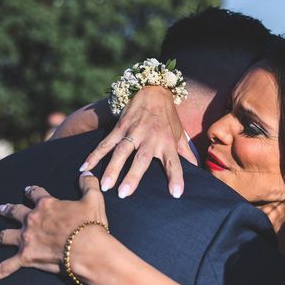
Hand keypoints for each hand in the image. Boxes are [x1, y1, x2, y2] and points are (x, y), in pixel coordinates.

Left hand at [0, 172, 108, 281]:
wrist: (87, 249)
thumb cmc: (90, 225)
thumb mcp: (94, 199)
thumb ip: (89, 184)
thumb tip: (86, 173)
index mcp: (47, 205)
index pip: (36, 194)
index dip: (31, 191)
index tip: (28, 190)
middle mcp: (32, 219)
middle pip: (15, 212)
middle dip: (8, 210)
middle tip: (1, 208)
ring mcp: (27, 239)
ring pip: (5, 236)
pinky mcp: (26, 257)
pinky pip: (6, 266)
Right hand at [79, 87, 197, 198]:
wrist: (154, 90)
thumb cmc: (168, 117)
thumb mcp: (180, 134)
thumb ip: (186, 153)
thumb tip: (199, 170)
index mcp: (168, 142)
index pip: (174, 163)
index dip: (176, 177)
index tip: (176, 194)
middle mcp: (150, 138)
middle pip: (141, 159)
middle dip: (133, 176)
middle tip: (124, 194)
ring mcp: (133, 132)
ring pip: (121, 152)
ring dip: (112, 168)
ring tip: (105, 186)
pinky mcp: (120, 127)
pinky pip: (106, 143)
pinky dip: (95, 154)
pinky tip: (85, 167)